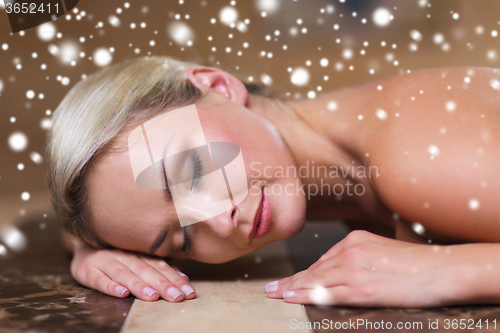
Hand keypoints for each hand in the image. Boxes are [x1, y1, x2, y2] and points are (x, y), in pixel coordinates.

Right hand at [70, 243, 194, 301]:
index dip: (175, 278)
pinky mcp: (87, 270)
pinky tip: (122, 293)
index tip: (188, 291)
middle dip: (163, 284)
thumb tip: (183, 278)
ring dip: (139, 285)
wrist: (82, 246)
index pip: (160, 265)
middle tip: (176, 297)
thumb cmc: (117, 256)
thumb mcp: (138, 257)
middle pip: (145, 270)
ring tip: (153, 296)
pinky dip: (110, 286)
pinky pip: (99, 279)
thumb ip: (159, 266)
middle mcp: (123, 254)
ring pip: (124, 273)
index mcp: (138, 251)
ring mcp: (104, 261)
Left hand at [266, 230, 466, 306]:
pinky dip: (305, 296)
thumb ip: (362, 256)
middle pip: (314, 268)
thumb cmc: (419, 262)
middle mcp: (350, 251)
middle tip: (272, 287)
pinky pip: (326, 293)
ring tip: (275, 294)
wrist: (443, 268)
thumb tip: (345, 270)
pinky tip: (291, 298)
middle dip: (291, 279)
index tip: (292, 278)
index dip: (306, 272)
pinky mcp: (361, 289)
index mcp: (356, 239)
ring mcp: (354, 270)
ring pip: (315, 280)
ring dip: (292, 288)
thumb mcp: (384, 249)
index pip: (324, 259)